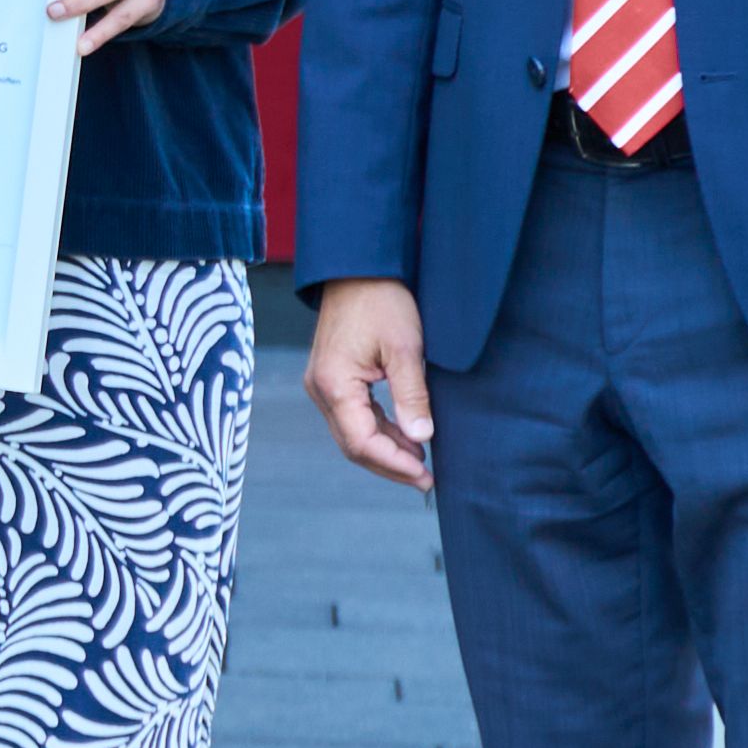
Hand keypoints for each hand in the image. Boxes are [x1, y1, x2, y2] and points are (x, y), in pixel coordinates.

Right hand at [302, 275, 436, 488]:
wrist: (356, 268)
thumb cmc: (381, 301)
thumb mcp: (406, 348)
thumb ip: (412, 396)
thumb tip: (421, 439)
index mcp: (334, 384)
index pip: (361, 442)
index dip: (394, 464)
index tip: (425, 474)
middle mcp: (320, 390)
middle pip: (352, 445)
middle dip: (390, 465)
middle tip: (427, 479)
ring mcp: (323, 385)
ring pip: (352, 433)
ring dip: (386, 450)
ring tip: (422, 461)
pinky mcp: (332, 379)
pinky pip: (353, 416)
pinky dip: (379, 430)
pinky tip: (405, 436)